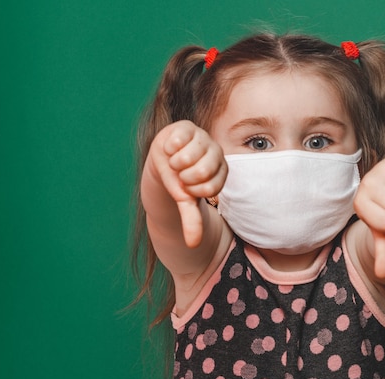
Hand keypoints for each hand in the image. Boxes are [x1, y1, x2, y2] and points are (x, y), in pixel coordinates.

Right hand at [151, 120, 227, 246]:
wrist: (163, 160)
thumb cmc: (179, 181)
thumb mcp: (186, 200)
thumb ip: (192, 220)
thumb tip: (193, 244)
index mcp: (221, 170)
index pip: (210, 188)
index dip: (193, 192)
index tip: (188, 188)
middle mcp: (216, 152)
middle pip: (202, 172)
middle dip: (184, 179)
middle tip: (181, 174)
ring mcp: (203, 137)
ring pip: (188, 158)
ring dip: (175, 164)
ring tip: (175, 162)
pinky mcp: (187, 127)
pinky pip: (177, 141)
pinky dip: (169, 149)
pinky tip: (171, 148)